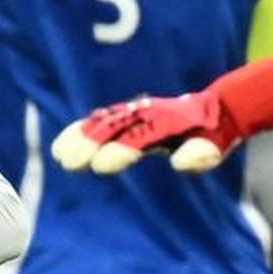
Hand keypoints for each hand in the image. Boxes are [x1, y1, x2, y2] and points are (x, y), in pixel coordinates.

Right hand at [52, 90, 241, 175]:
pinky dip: (82, 130)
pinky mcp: (128, 117)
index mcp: (166, 123)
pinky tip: (62, 146)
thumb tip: (182, 163)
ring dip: (81, 136)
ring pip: (104, 123)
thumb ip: (201, 152)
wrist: (214, 108)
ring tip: (58, 155)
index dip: (120, 150)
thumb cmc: (213, 133)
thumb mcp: (214, 144)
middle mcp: (146, 115)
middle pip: (115, 128)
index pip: (140, 138)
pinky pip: (101, 121)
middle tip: (68, 162)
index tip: (100, 165)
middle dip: (91, 143)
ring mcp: (135, 113)